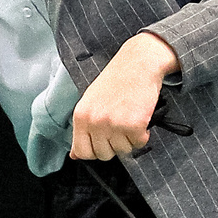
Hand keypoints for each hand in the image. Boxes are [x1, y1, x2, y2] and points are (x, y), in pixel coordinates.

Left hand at [70, 32, 181, 160]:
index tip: (104, 142)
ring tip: (130, 118)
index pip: (83, 152)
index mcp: (81, 116)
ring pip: (123, 150)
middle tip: (120, 126)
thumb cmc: (117, 80)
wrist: (139, 62)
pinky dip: (143, 135)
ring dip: (130, 139)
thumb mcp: (90, 101)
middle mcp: (95, 122)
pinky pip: (139, 143)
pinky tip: (141, 118)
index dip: (96, 151)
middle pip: (104, 154)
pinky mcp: (134, 124)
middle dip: (115, 145)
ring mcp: (114, 124)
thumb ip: (83, 129)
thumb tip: (75, 155)